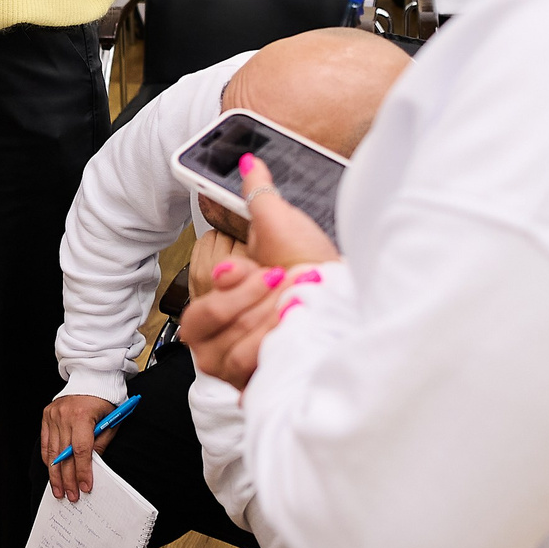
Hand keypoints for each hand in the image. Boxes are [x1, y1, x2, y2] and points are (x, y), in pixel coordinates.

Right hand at [43, 394, 120, 501]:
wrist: (91, 378)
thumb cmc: (104, 401)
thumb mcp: (111, 421)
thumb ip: (101, 443)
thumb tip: (93, 467)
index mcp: (82, 416)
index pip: (81, 451)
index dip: (82, 471)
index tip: (85, 487)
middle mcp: (64, 415)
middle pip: (64, 455)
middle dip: (68, 479)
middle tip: (71, 496)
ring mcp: (52, 415)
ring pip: (52, 452)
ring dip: (55, 474)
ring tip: (59, 490)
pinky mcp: (46, 415)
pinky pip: (45, 443)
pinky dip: (48, 459)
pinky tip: (52, 472)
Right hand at [179, 155, 341, 389]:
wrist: (350, 306)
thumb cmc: (316, 271)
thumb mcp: (284, 228)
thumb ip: (259, 196)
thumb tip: (251, 160)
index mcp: (223, 304)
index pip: (198, 312)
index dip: (229, 288)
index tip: (261, 270)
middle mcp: (225, 342)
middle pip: (207, 329)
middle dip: (251, 302)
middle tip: (285, 283)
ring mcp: (244, 369)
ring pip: (231, 353)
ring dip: (270, 322)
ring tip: (300, 304)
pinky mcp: (264, 387)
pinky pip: (255, 375)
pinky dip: (280, 348)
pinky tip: (301, 329)